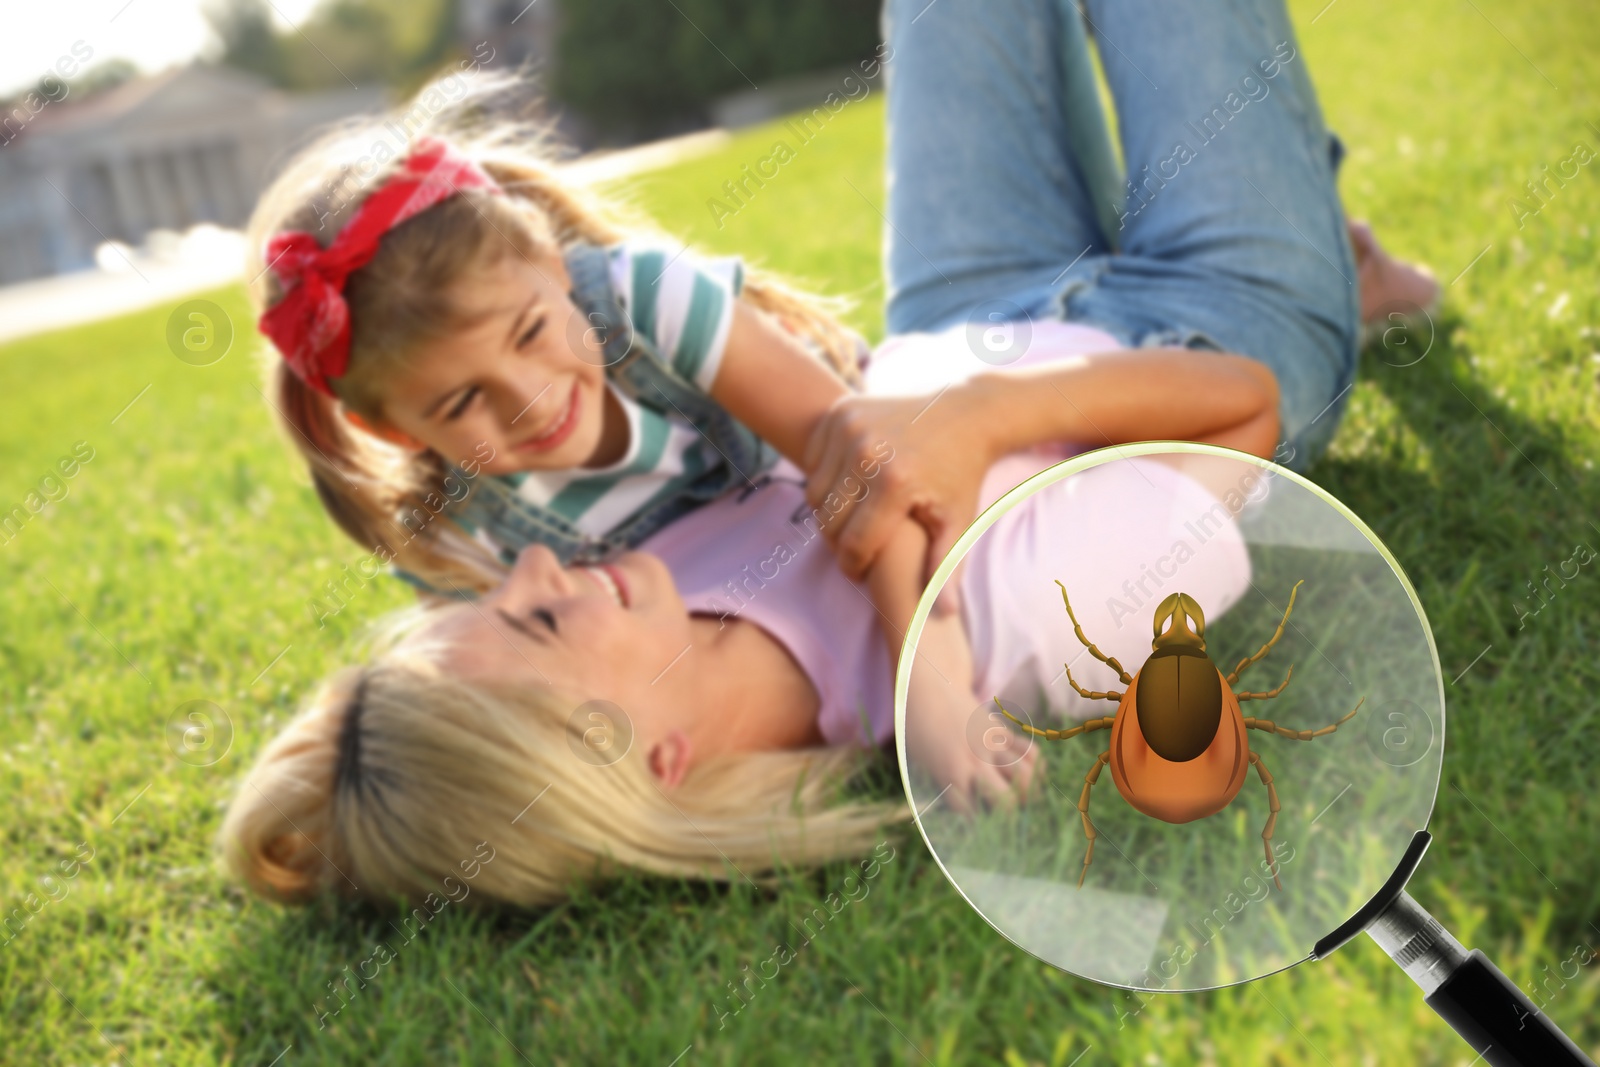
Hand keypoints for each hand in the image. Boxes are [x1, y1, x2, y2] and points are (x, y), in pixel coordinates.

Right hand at [803, 386, 993, 587]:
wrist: (966, 413)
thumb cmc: (962, 475)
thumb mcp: (959, 522)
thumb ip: (946, 568)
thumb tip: (944, 614)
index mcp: (894, 483)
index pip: (852, 544)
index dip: (854, 567)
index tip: (862, 572)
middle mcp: (866, 452)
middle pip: (827, 521)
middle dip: (838, 543)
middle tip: (856, 547)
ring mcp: (849, 427)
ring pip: (814, 493)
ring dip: (828, 512)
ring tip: (853, 520)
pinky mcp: (841, 412)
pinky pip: (812, 461)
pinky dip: (823, 478)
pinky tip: (849, 487)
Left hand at [908, 688, 1040, 814]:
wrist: (929, 689)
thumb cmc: (920, 734)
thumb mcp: (924, 765)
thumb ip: (948, 789)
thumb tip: (972, 816)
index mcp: (950, 773)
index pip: (972, 814)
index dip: (974, 821)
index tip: (973, 819)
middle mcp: (975, 761)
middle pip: (1008, 801)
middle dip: (1008, 814)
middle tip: (1002, 811)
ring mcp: (993, 744)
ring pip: (1027, 776)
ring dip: (1027, 791)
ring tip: (1020, 794)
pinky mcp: (1004, 731)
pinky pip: (1031, 753)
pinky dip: (1035, 768)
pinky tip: (1026, 773)